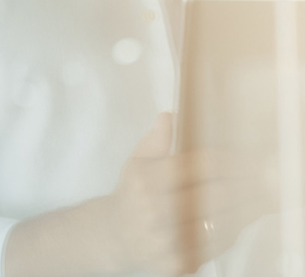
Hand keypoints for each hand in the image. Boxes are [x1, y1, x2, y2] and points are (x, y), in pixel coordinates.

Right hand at [103, 113, 262, 275]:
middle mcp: (155, 211)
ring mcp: (167, 240)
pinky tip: (242, 218)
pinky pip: (217, 245)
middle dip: (244, 185)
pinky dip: (234, 230)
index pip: (198, 166)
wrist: (114, 236)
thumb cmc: (132, 195)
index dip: (228, 161)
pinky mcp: (178, 261)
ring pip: (222, 222)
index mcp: (147, 181)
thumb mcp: (137, 162)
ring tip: (261, 196)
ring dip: (246, 208)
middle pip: (216, 195)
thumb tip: (170, 115)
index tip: (246, 158)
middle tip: (261, 176)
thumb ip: (156, 140)